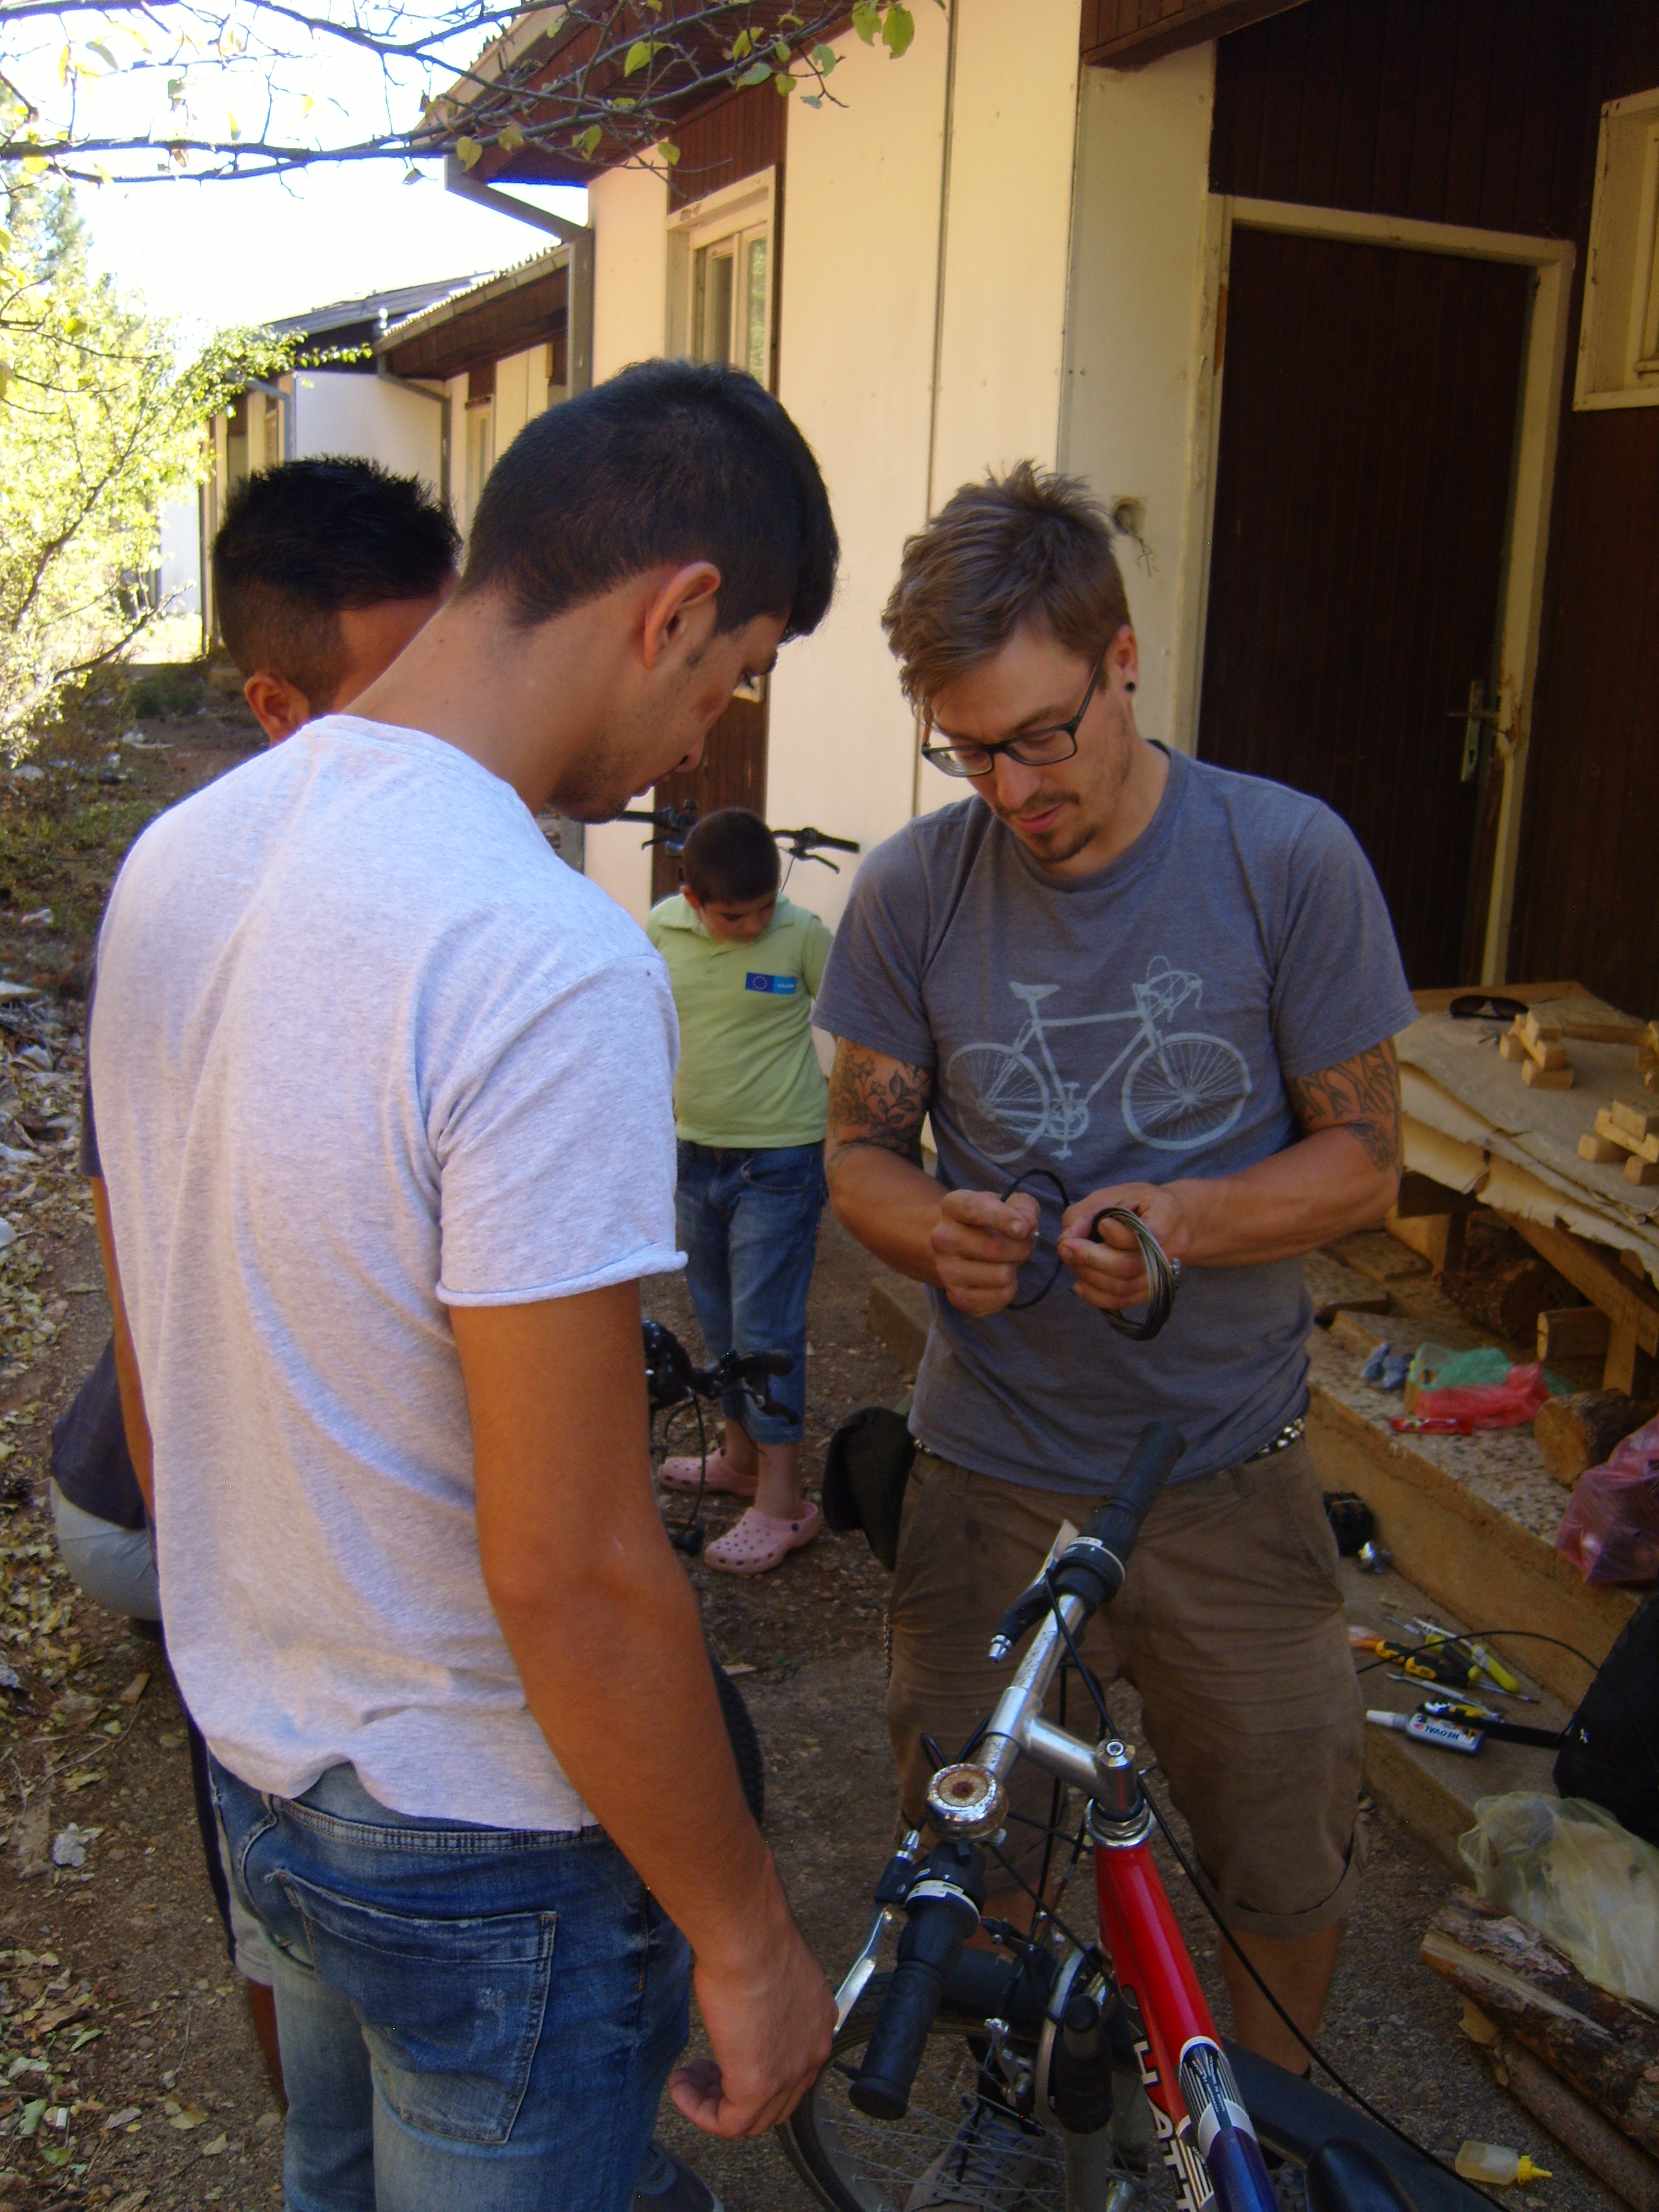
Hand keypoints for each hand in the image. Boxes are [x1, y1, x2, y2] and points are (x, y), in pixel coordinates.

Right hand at [670, 1912, 834, 2137]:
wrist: (747, 1938)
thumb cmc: (753, 1939)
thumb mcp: (770, 1970)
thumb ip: (768, 1995)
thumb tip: (749, 2003)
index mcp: (818, 2022)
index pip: (793, 2068)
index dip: (754, 2068)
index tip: (724, 2056)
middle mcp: (812, 2052)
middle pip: (775, 2100)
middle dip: (734, 2091)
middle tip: (703, 2073)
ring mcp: (790, 2074)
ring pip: (753, 2118)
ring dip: (713, 2103)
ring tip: (687, 2081)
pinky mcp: (758, 2086)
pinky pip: (729, 2123)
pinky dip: (700, 2112)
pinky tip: (680, 2087)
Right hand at [929, 1188, 1038, 1315]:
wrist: (965, 1249)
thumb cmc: (993, 1222)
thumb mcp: (1012, 1204)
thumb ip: (1025, 1208)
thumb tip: (1027, 1228)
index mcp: (952, 1207)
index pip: (973, 1208)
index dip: (1002, 1218)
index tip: (1024, 1228)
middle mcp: (942, 1238)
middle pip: (994, 1248)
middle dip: (1022, 1247)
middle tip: (1023, 1243)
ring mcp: (946, 1270)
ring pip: (1001, 1275)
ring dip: (1015, 1268)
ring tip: (1008, 1260)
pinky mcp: (957, 1297)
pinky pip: (1001, 1297)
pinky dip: (1010, 1288)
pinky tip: (999, 1278)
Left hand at [1059, 1182, 1193, 1312]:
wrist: (1174, 1223)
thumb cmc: (1139, 1205)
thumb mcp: (1114, 1195)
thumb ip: (1087, 1212)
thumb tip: (1066, 1239)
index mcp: (1167, 1217)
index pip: (1144, 1235)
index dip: (1117, 1234)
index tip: (1101, 1224)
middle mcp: (1170, 1250)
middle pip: (1128, 1265)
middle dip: (1090, 1258)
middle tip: (1067, 1247)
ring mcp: (1162, 1276)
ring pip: (1122, 1286)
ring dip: (1089, 1275)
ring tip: (1071, 1260)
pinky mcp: (1150, 1292)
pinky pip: (1122, 1301)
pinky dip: (1096, 1296)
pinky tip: (1080, 1284)